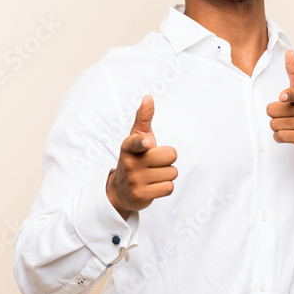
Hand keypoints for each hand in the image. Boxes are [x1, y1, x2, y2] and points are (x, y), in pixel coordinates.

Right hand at [106, 94, 177, 218]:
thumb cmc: (135, 158)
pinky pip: (169, 187)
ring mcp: (134, 181)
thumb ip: (143, 118)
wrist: (120, 190)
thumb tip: (148, 97)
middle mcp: (130, 163)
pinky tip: (154, 186)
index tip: (148, 144)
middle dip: (168, 159)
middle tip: (154, 163)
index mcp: (128, 147)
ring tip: (152, 175)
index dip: (143, 143)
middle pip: (170, 156)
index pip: (136, 143)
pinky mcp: (141, 196)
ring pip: (172, 173)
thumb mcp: (136, 138)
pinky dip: (165, 187)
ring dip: (167, 174)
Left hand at [266, 50, 293, 161]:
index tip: (283, 96)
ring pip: (274, 124)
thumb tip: (290, 52)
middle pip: (272, 110)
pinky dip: (279, 136)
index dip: (288, 95)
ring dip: (278, 126)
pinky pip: (279, 136)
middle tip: (287, 115)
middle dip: (275, 114)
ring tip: (290, 125)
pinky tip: (290, 134)